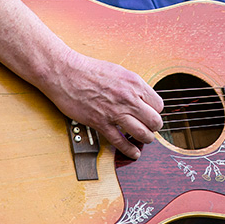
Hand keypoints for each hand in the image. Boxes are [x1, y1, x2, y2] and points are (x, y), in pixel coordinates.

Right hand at [47, 49, 164, 159]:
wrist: (66, 73)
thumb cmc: (89, 70)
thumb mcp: (119, 72)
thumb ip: (132, 86)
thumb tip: (142, 97)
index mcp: (135, 83)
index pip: (158, 105)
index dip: (156, 111)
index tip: (151, 114)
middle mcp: (128, 98)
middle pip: (154, 121)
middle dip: (154, 127)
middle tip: (150, 128)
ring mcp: (115, 112)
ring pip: (142, 133)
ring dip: (146, 139)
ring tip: (144, 139)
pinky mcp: (100, 123)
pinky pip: (120, 141)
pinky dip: (129, 150)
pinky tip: (134, 153)